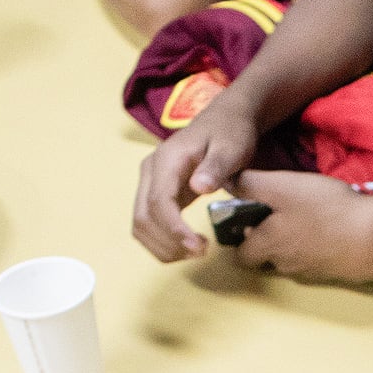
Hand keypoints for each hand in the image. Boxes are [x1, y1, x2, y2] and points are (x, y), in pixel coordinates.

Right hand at [132, 96, 260, 261]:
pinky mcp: (157, 193)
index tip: (198, 248)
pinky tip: (187, 246)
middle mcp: (151, 171)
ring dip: (163, 247)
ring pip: (140, 225)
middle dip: (169, 243)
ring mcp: (150, 182)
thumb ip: (216, 166)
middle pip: (143, 217)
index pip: (159, 202)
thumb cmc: (230, 132)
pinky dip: (163, 242)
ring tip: (196, 252)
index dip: (174, 230)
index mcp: (166, 160)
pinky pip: (149, 223)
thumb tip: (199, 187)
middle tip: (201, 253)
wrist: (224, 120)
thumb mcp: (231, 147)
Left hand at [230, 170, 372, 282]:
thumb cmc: (326, 209)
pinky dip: (316, 249)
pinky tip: (329, 230)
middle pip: (266, 259)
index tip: (247, 221)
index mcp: (268, 246)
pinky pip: (315, 261)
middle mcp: (285, 265)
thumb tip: (226, 182)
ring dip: (293, 244)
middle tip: (278, 215)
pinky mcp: (334, 273)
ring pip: (291, 260)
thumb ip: (250, 184)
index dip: (239, 239)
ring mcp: (312, 272)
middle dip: (267, 241)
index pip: (241, 256)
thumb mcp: (282, 186)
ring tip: (306, 219)